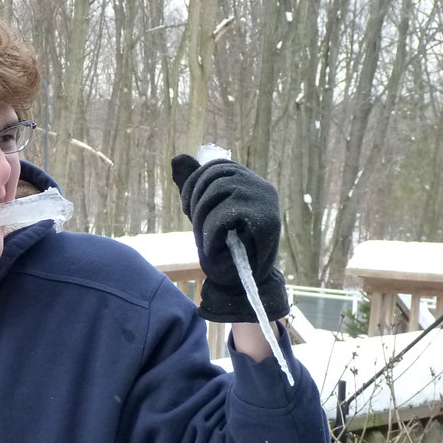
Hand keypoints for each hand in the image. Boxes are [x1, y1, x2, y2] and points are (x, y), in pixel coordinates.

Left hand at [171, 154, 288, 322]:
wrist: (241, 285)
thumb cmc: (224, 249)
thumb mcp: (205, 212)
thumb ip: (195, 186)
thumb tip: (177, 158)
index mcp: (252, 183)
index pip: (218, 166)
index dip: (195, 182)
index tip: (186, 207)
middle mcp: (262, 188)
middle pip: (216, 175)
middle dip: (196, 199)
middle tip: (195, 224)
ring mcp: (265, 203)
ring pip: (218, 192)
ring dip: (203, 219)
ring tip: (208, 238)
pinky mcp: (264, 222)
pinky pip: (223, 216)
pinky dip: (211, 234)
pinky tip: (214, 247)